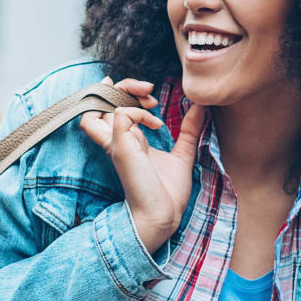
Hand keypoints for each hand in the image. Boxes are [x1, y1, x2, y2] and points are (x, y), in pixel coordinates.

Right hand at [79, 76, 207, 251]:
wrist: (164, 215)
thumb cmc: (169, 193)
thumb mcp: (183, 153)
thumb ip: (189, 130)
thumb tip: (201, 107)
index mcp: (128, 140)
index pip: (111, 106)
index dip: (125, 92)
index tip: (151, 96)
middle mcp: (117, 139)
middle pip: (100, 99)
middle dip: (124, 85)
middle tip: (149, 90)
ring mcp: (117, 143)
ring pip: (99, 104)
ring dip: (124, 93)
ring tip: (149, 100)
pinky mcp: (120, 147)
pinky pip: (121, 115)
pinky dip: (138, 112)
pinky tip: (156, 124)